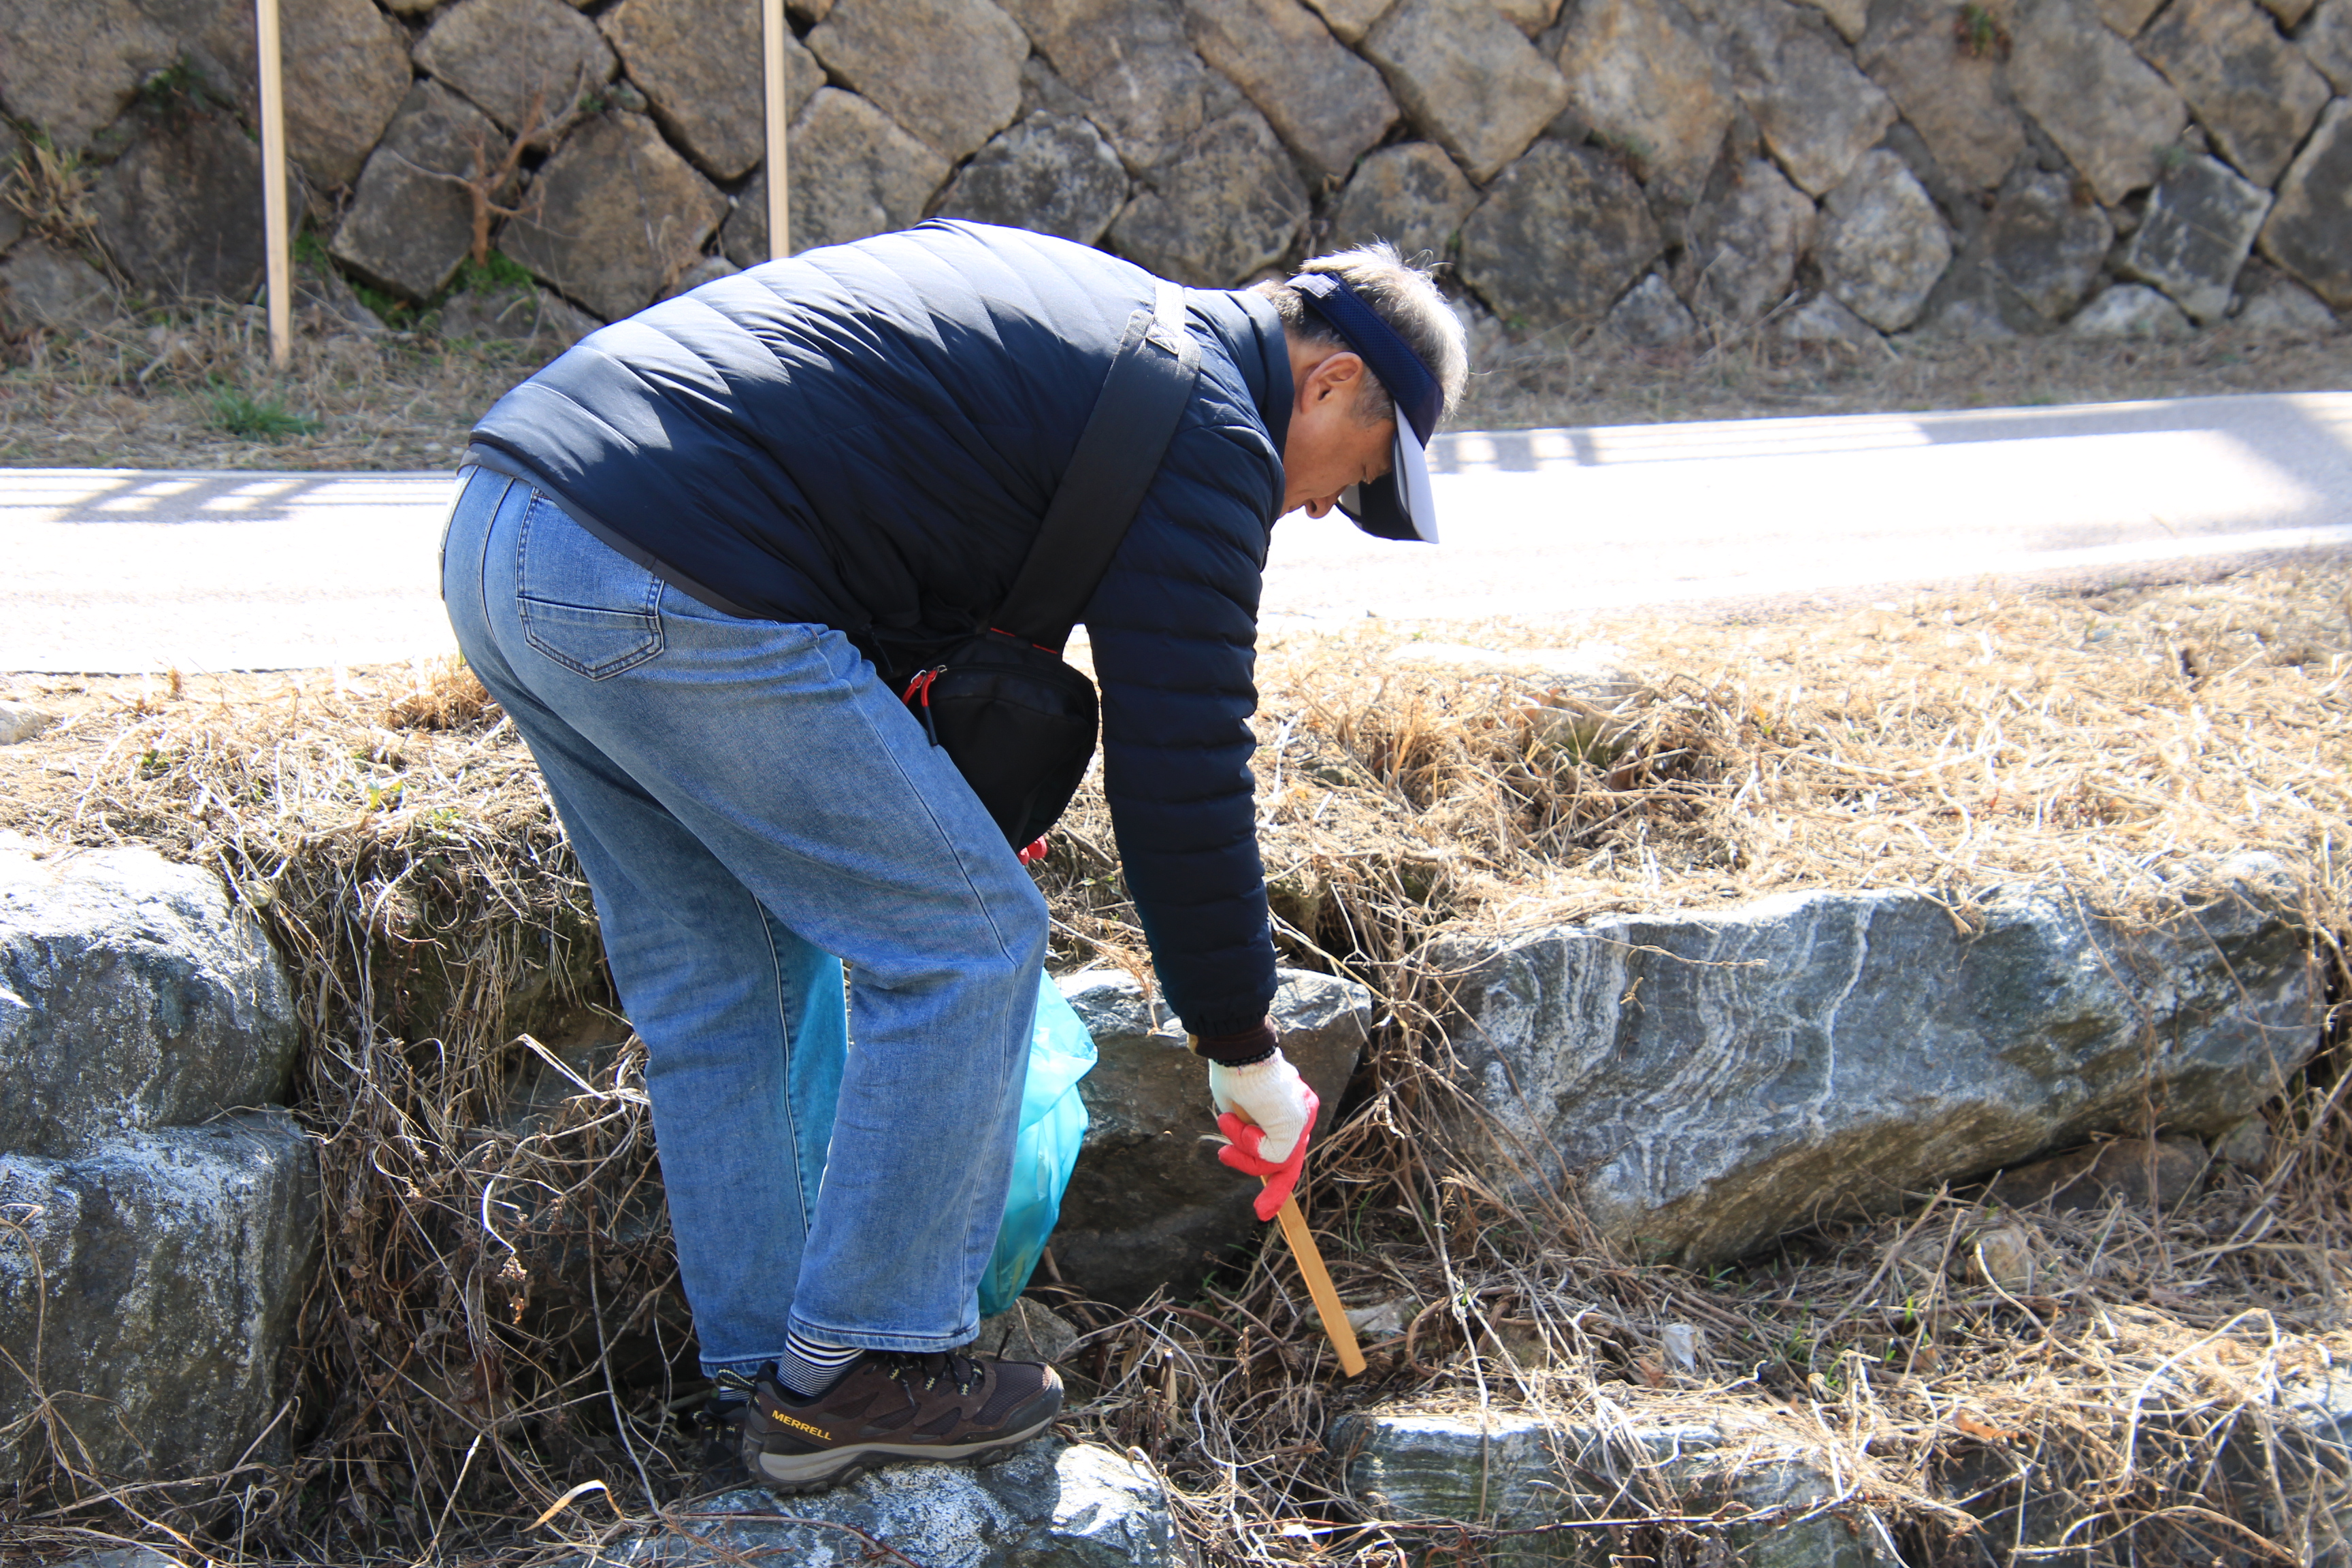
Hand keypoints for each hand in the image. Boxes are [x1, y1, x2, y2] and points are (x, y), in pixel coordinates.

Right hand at [1209, 1050, 1318, 1221]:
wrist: (1237, 1050)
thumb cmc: (1232, 1071)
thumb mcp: (1237, 1109)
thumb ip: (1246, 1131)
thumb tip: (1243, 1152)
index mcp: (1290, 1107)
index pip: (1286, 1148)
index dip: (1275, 1181)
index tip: (1264, 1210)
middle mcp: (1302, 1114)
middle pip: (1288, 1163)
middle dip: (1270, 1187)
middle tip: (1254, 1202)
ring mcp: (1302, 1120)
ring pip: (1274, 1162)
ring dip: (1242, 1148)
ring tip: (1226, 1119)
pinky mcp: (1295, 1126)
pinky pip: (1269, 1156)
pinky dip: (1245, 1144)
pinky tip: (1236, 1119)